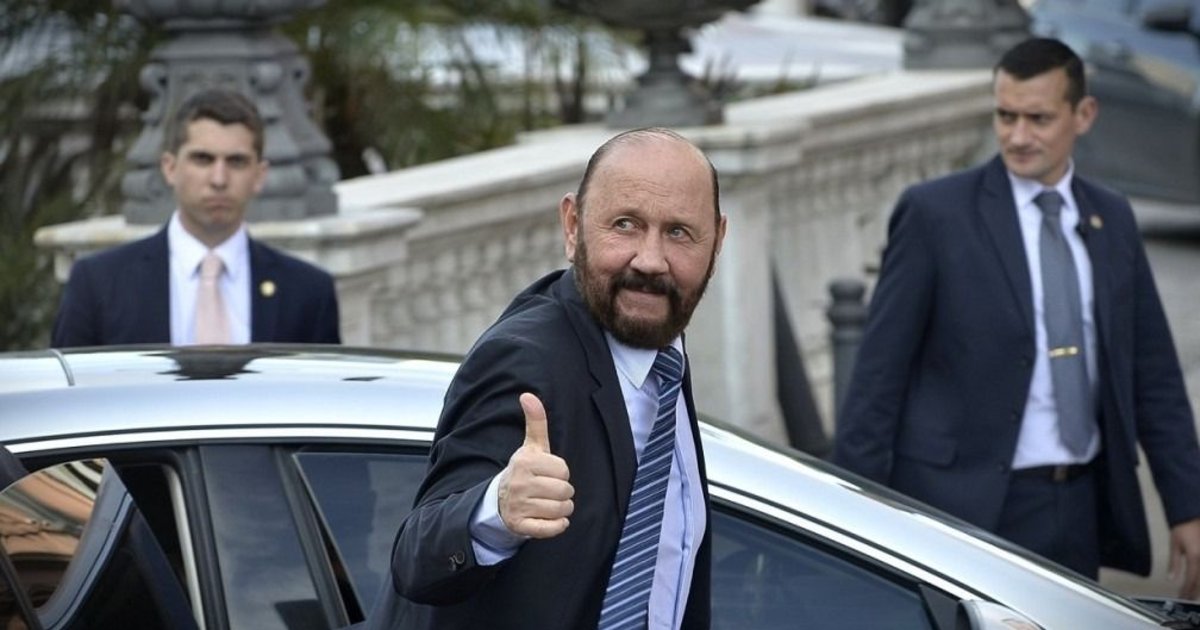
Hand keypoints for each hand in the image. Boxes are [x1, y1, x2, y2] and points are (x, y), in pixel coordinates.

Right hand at [496, 393, 574, 537]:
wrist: (501, 500)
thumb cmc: (525, 471)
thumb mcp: (531, 446)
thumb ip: (536, 421)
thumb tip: (528, 395)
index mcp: (525, 462)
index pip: (563, 470)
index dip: (561, 473)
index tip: (549, 474)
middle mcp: (519, 484)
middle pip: (565, 490)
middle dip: (563, 492)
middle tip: (550, 490)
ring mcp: (519, 506)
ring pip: (560, 510)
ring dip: (562, 509)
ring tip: (551, 504)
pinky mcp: (521, 526)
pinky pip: (551, 529)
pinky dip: (557, 526)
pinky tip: (553, 519)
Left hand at [1168, 517, 1199, 599]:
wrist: (1191, 515)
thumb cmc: (1182, 529)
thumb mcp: (1174, 545)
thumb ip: (1174, 563)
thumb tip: (1171, 579)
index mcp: (1193, 556)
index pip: (1191, 579)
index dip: (1187, 590)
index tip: (1182, 597)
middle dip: (1195, 592)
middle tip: (1189, 599)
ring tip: (1194, 594)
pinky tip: (1198, 582)